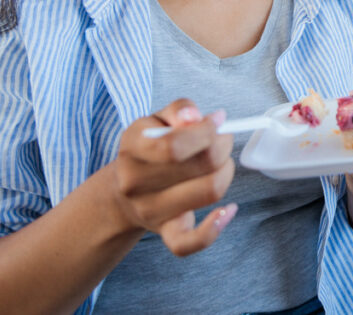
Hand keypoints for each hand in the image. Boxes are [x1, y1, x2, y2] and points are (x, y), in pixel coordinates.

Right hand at [110, 99, 236, 255]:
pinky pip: (189, 242)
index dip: (206, 131)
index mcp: (132, 147)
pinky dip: (215, 227)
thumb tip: (197, 116)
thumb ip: (179, 110)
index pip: (175, 145)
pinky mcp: (166, 232)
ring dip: (227, 172)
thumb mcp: (157, 120)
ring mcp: (150, 210)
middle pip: (202, 165)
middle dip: (223, 147)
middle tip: (223, 140)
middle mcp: (136, 182)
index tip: (217, 122)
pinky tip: (229, 209)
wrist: (123, 192)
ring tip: (222, 163)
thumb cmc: (150, 148)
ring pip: (209, 192)